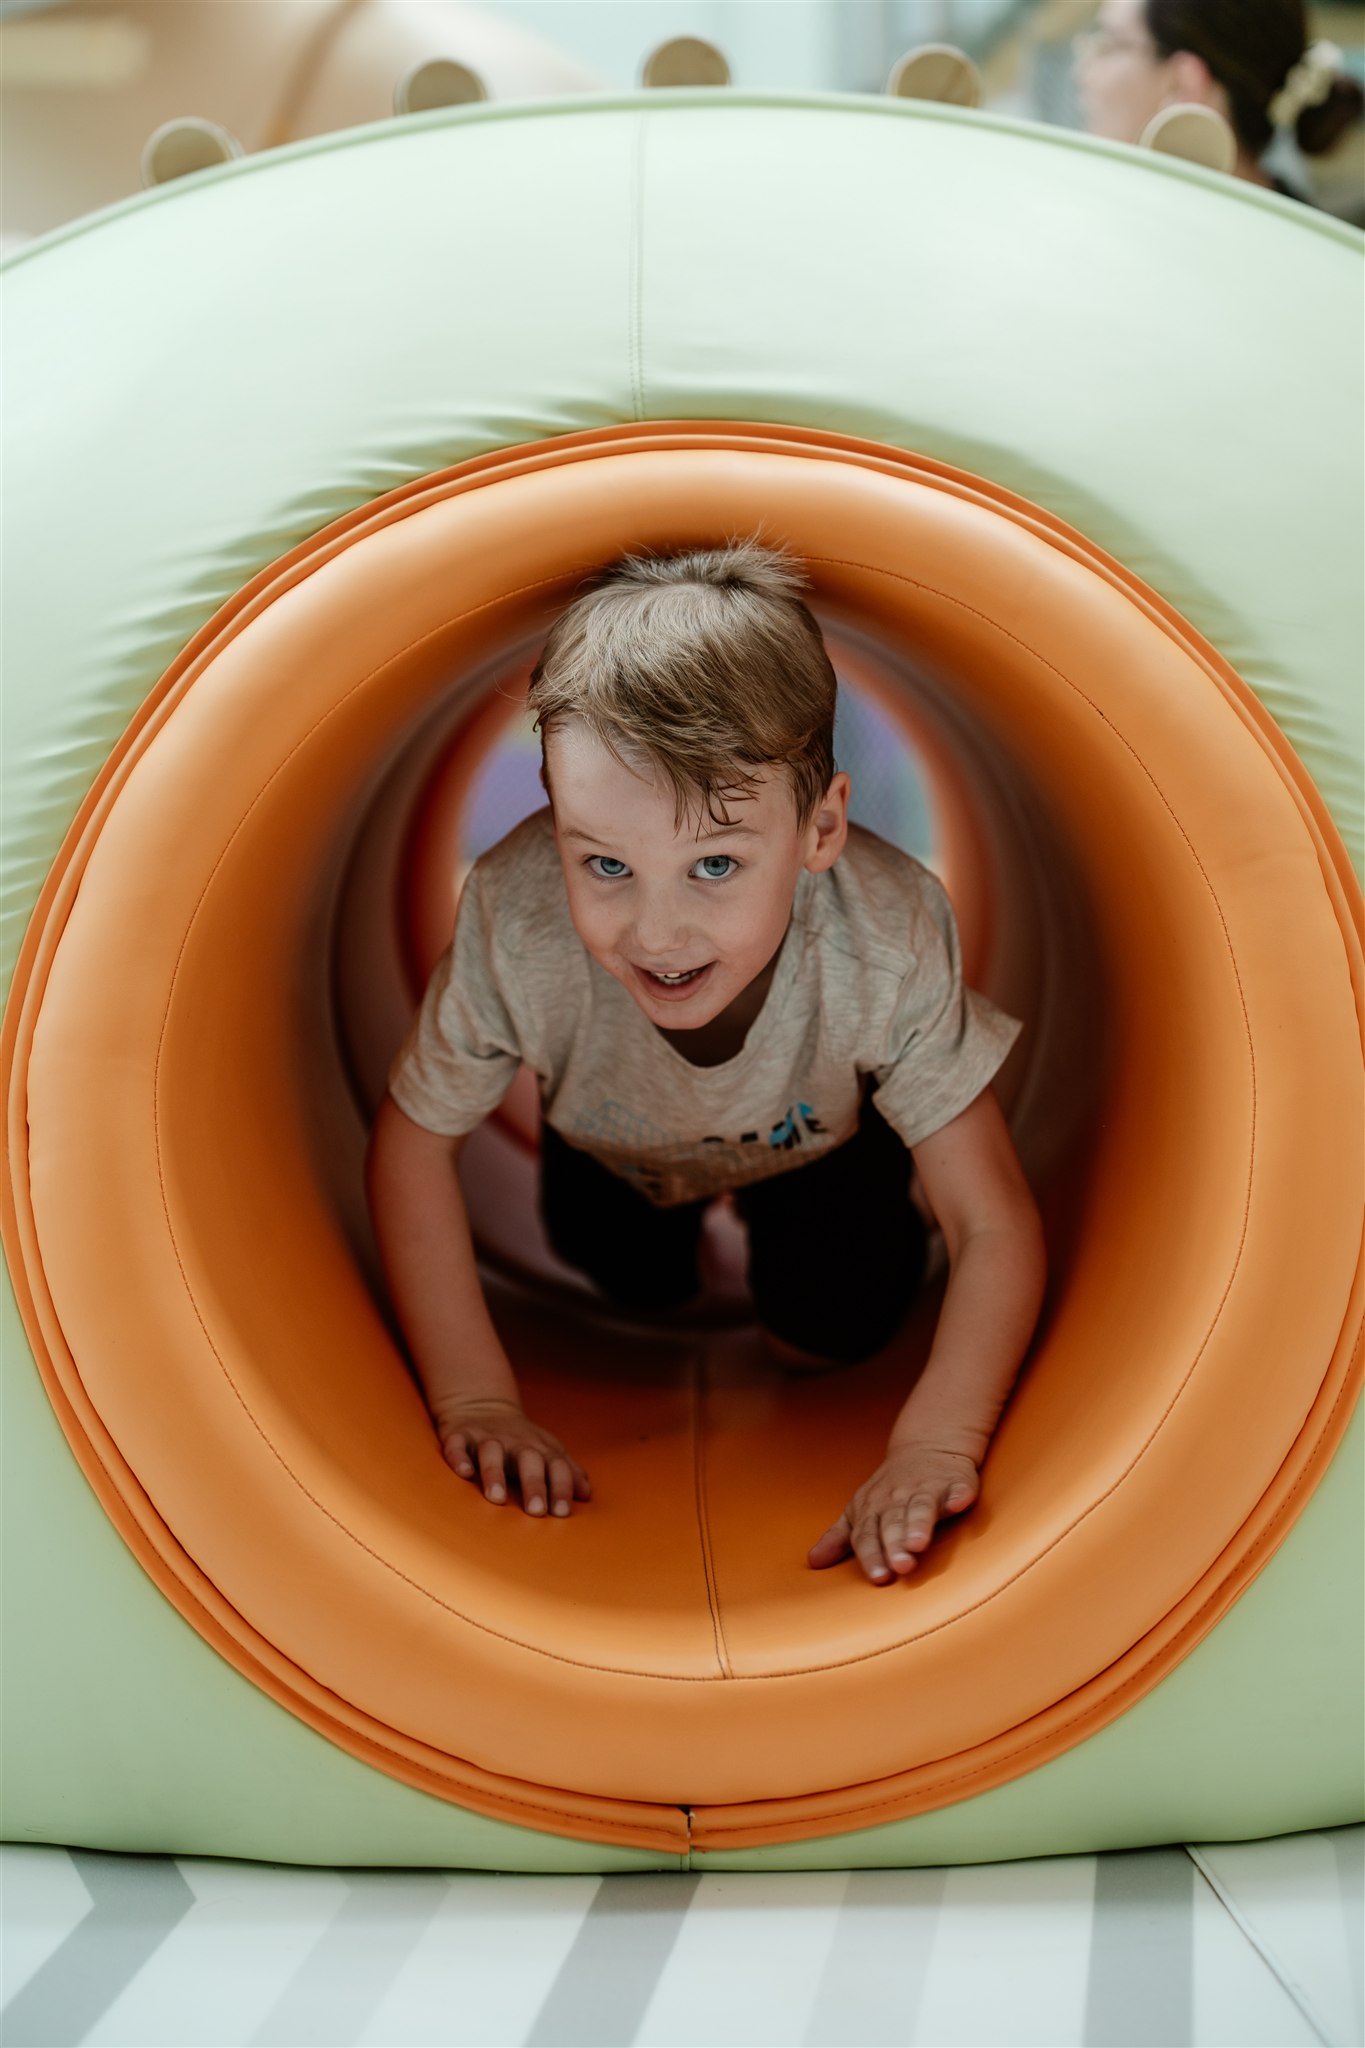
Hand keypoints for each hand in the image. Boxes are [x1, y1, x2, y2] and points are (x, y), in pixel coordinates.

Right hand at [435, 1398, 591, 1517]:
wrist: (482, 1404)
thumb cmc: (520, 1440)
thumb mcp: (547, 1451)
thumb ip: (567, 1472)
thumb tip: (587, 1494)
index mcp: (539, 1449)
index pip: (556, 1465)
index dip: (561, 1486)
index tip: (563, 1512)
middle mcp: (515, 1442)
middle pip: (528, 1460)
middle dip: (534, 1484)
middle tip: (537, 1512)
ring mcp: (487, 1437)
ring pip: (491, 1452)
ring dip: (494, 1473)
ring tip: (497, 1498)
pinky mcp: (460, 1435)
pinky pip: (458, 1445)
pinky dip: (460, 1457)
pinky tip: (464, 1473)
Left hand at [808, 1443, 978, 1584]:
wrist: (925, 1447)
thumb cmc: (888, 1490)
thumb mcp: (859, 1511)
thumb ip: (839, 1538)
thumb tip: (813, 1562)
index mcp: (872, 1510)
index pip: (868, 1535)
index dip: (872, 1556)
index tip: (878, 1578)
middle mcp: (897, 1499)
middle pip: (894, 1524)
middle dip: (895, 1545)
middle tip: (899, 1567)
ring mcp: (926, 1489)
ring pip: (921, 1508)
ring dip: (920, 1525)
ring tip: (919, 1544)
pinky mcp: (955, 1483)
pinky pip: (957, 1489)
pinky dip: (958, 1495)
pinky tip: (959, 1503)